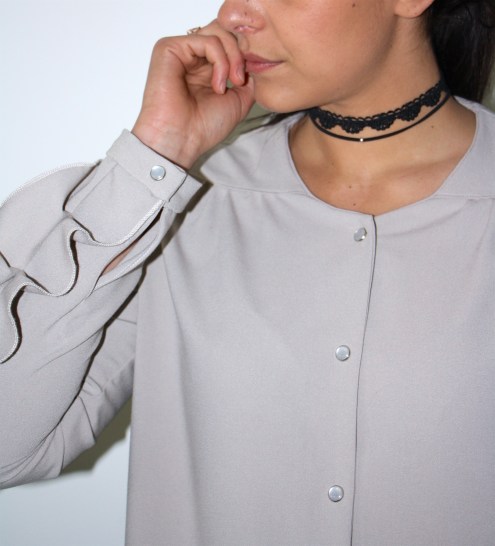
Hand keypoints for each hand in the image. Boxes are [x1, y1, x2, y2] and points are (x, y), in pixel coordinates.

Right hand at [132, 21, 254, 168]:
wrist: (181, 140)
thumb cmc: (203, 128)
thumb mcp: (238, 101)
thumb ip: (247, 78)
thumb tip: (254, 61)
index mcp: (204, 67)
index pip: (229, 42)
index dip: (244, 55)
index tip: (247, 82)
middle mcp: (192, 57)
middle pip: (224, 31)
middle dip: (240, 53)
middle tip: (240, 81)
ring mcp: (180, 51)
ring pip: (217, 32)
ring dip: (232, 57)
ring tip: (230, 84)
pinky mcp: (169, 48)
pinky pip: (206, 40)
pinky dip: (220, 61)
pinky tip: (218, 85)